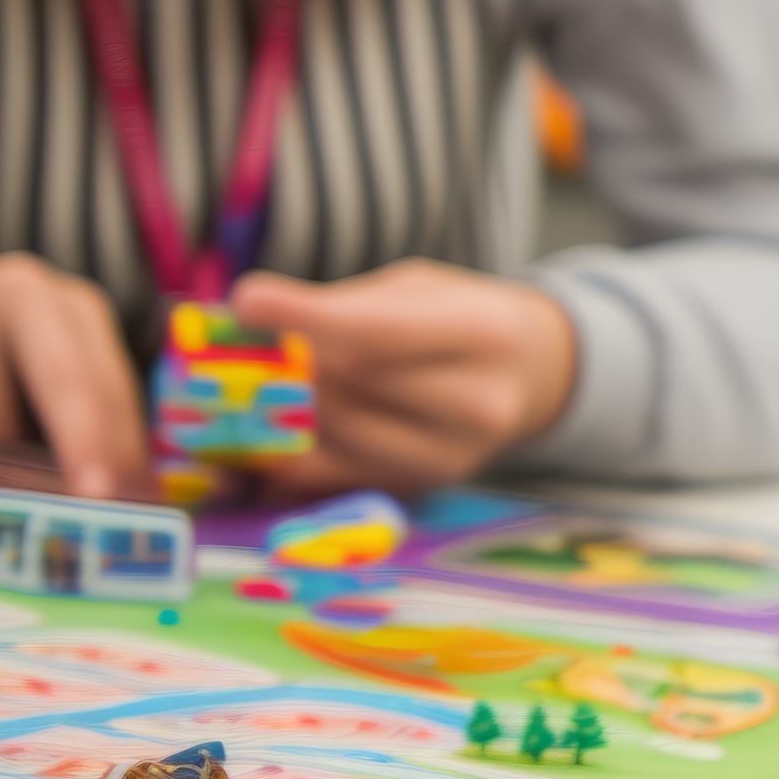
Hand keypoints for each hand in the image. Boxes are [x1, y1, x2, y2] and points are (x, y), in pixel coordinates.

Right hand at [0, 254, 151, 496]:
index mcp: (73, 306)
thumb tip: (134, 499)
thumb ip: (95, 430)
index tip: (132, 493)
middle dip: (82, 439)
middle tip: (92, 495)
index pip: (108, 379)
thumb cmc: (2, 367)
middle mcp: (18, 292)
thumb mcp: (55, 381)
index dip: (121, 439)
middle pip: (60, 375)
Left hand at [226, 263, 578, 498]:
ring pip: (332, 435)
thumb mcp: (422, 289)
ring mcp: (450, 458)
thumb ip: (350, 305)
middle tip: (255, 343)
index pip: (380, 331)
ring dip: (285, 405)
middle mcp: (478, 406)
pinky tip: (275, 424)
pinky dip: (288, 450)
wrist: (532, 376)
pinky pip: (329, 477)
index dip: (305, 317)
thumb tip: (250, 316)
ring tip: (273, 379)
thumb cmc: (463, 319)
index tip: (247, 300)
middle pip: (349, 384)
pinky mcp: (418, 489)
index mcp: (486, 334)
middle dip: (289, 361)